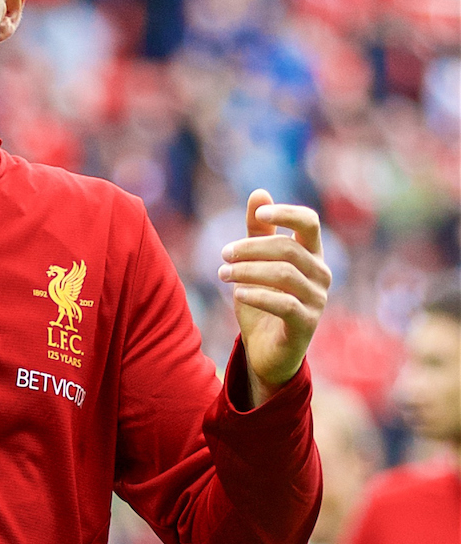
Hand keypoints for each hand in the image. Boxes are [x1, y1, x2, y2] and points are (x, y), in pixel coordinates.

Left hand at [219, 189, 331, 406]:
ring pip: (285, 274)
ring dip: (248, 270)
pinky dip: (258, 295)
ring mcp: (317, 300)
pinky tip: (238, 294)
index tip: (260, 214)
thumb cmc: (262, 301)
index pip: (310, 223)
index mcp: (310, 255)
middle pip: (288, 248)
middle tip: (223, 254)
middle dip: (251, 248)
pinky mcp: (306, 324)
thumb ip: (257, 232)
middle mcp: (320, 275)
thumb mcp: (254, 263)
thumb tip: (259, 193)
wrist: (266, 350)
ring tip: (222, 273)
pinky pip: (284, 304)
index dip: (286, 213)